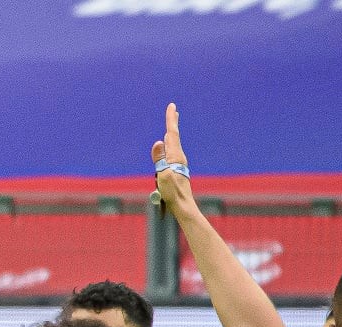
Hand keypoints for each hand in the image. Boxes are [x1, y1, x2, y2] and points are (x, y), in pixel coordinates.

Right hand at [150, 102, 198, 216]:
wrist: (183, 204)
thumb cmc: (172, 193)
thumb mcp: (163, 175)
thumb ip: (160, 159)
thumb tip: (158, 142)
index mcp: (175, 156)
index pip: (172, 134)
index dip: (171, 119)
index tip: (172, 106)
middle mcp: (178, 157)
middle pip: (174, 136)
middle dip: (173, 123)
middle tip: (174, 110)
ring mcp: (178, 163)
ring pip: (173, 144)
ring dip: (171, 132)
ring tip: (171, 125)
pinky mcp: (176, 169)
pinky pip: (171, 152)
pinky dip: (170, 143)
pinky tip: (168, 145)